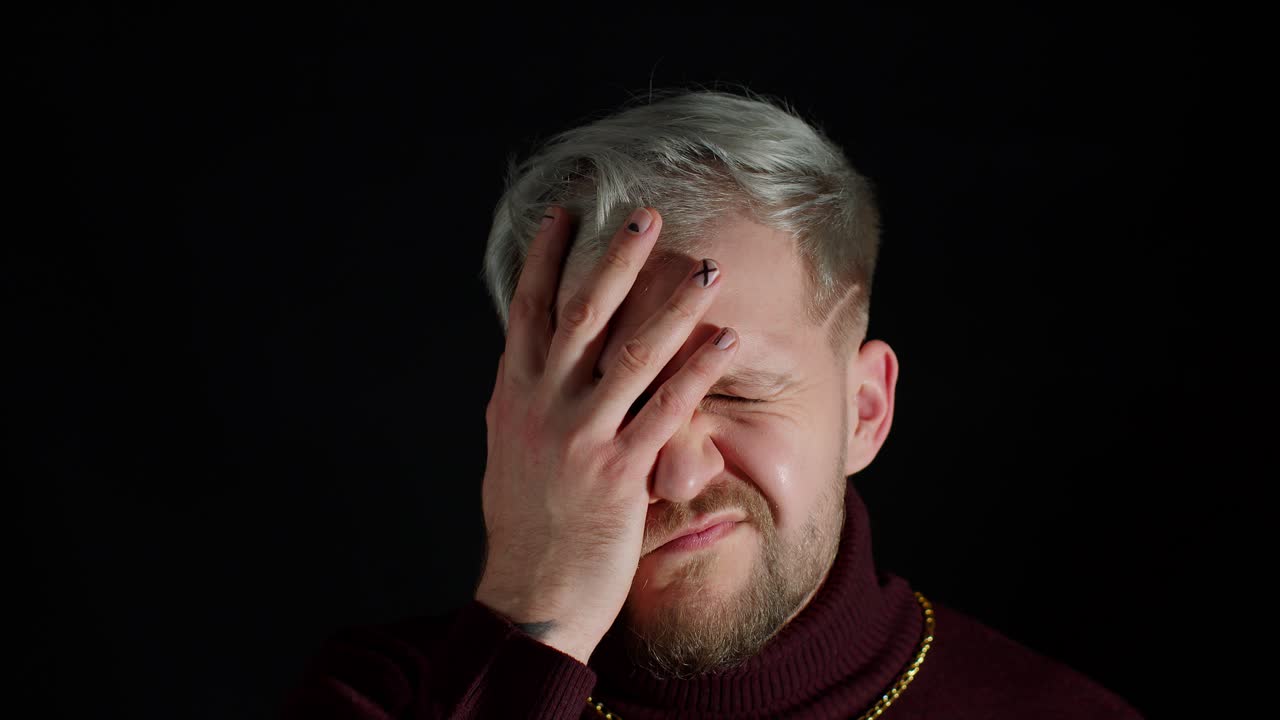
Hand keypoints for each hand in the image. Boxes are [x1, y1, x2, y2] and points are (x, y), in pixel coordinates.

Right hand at [474, 205, 738, 663]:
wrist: (529, 599)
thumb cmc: (526, 530)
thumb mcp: (513, 455)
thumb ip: (531, 405)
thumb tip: (538, 368)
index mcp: (513, 397)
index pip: (527, 312)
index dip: (545, 260)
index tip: (565, 215)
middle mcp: (541, 407)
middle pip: (580, 316)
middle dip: (614, 261)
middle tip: (645, 215)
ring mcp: (578, 438)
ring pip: (630, 354)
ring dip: (670, 305)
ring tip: (705, 267)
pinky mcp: (617, 473)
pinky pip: (665, 411)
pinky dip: (697, 373)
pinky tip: (725, 343)